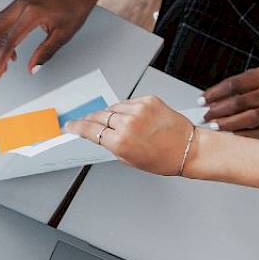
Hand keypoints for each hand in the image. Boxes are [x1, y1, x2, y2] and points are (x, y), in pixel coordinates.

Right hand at [0, 0, 105, 80]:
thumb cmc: (75, 5)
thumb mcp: (63, 34)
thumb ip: (45, 52)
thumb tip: (32, 68)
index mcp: (32, 13)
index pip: (9, 40)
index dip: (0, 60)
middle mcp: (21, 5)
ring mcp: (18, 2)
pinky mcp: (19, 3)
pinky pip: (0, 21)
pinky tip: (7, 50)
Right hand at [62, 96, 196, 175]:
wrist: (188, 148)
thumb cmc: (163, 159)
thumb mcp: (129, 159)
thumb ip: (111, 145)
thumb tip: (98, 134)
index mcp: (120, 142)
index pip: (89, 130)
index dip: (77, 126)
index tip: (70, 125)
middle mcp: (128, 123)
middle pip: (98, 116)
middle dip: (92, 120)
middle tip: (88, 123)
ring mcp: (139, 109)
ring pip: (113, 107)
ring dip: (111, 114)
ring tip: (119, 124)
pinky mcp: (148, 100)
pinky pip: (128, 102)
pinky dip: (126, 109)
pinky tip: (133, 118)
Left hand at [200, 66, 258, 139]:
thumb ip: (247, 82)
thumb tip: (219, 95)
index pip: (235, 84)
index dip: (215, 93)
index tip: (203, 99)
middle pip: (240, 102)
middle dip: (218, 110)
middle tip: (205, 115)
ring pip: (250, 118)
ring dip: (229, 123)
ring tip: (215, 126)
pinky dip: (246, 135)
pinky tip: (233, 135)